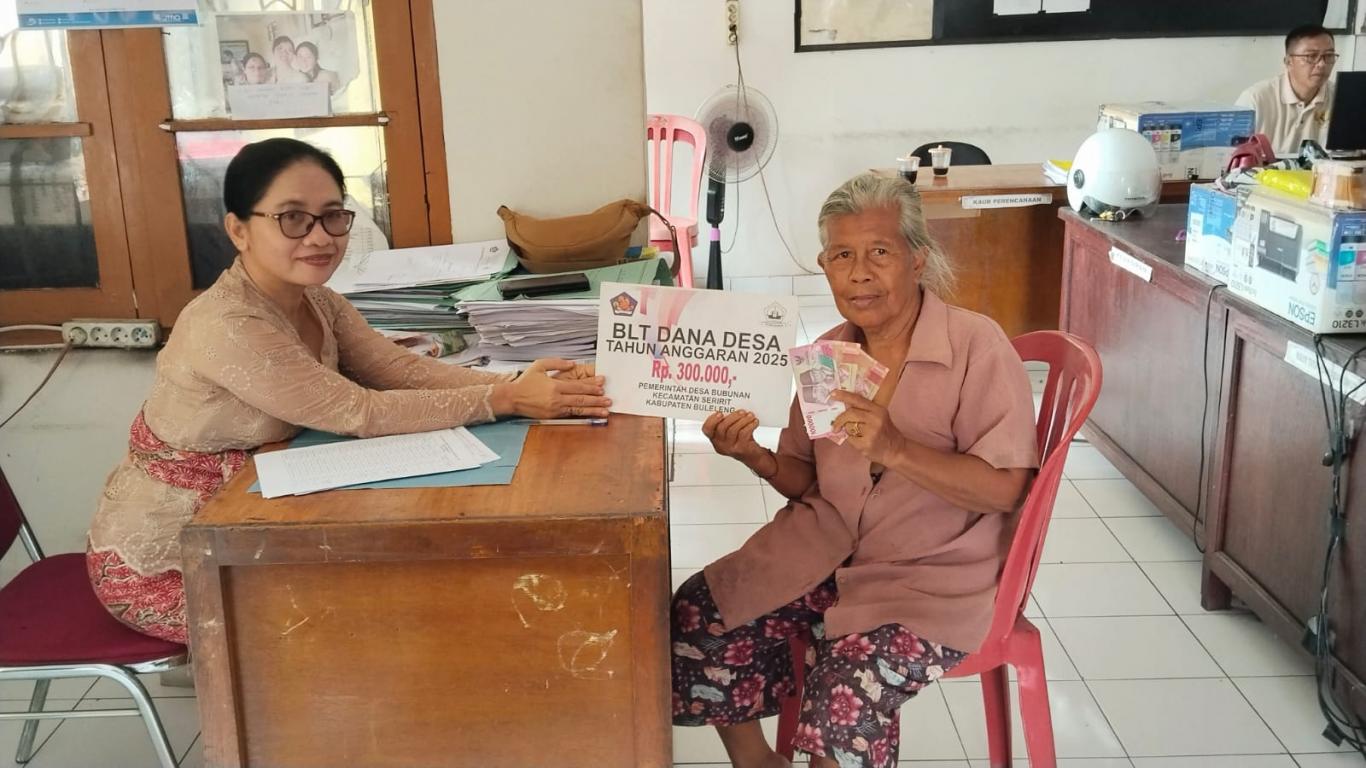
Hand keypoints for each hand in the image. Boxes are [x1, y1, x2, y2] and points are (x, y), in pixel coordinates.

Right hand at [493, 358, 610, 418]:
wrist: (512, 398)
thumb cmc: (525, 382)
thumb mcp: (539, 365)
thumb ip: (556, 363)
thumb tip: (572, 363)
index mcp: (555, 386)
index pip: (578, 387)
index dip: (592, 386)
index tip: (603, 385)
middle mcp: (556, 398)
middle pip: (581, 399)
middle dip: (597, 400)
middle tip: (609, 400)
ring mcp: (555, 409)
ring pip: (578, 410)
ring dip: (593, 410)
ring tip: (605, 411)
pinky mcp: (553, 416)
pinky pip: (570, 415)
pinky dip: (582, 415)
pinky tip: (591, 415)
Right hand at [702, 410, 766, 466]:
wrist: (751, 454)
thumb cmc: (741, 440)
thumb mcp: (730, 432)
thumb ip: (727, 423)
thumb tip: (732, 409)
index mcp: (715, 438)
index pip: (707, 430)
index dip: (712, 420)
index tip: (719, 413)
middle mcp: (720, 444)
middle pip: (721, 428)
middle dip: (732, 417)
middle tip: (741, 412)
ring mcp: (730, 448)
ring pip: (733, 430)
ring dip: (743, 420)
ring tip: (749, 415)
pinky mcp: (740, 449)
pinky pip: (744, 434)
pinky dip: (750, 425)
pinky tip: (754, 422)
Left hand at [830, 391, 905, 465]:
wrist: (896, 450)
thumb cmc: (885, 433)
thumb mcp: (879, 417)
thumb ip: (864, 411)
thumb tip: (843, 407)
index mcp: (878, 410)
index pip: (858, 399)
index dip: (844, 395)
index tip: (832, 394)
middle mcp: (876, 419)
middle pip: (851, 413)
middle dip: (839, 419)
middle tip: (834, 426)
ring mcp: (872, 432)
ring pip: (849, 427)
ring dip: (847, 431)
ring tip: (853, 435)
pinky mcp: (867, 444)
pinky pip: (851, 439)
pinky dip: (851, 441)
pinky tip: (859, 443)